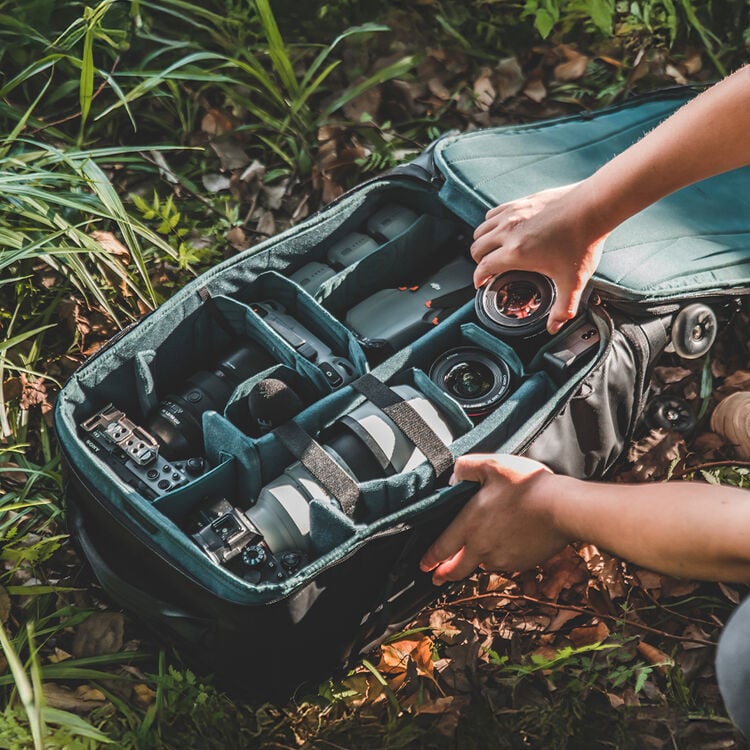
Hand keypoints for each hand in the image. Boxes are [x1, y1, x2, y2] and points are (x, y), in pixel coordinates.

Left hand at [419, 454, 570, 584]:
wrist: (563, 509)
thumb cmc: (527, 485)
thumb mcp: (491, 465)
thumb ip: (465, 468)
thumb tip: (452, 477)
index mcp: (469, 526)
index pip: (442, 548)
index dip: (430, 558)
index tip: (423, 566)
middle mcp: (482, 548)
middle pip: (457, 569)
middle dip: (444, 574)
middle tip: (436, 578)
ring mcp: (502, 559)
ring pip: (482, 565)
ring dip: (474, 563)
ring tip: (473, 556)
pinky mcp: (521, 563)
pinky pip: (503, 563)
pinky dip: (498, 558)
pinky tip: (503, 545)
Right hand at [470, 182, 607, 333]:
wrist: (592, 208)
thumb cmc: (582, 240)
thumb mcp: (572, 281)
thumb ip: (563, 308)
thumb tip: (554, 326)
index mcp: (516, 253)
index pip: (483, 267)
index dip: (478, 278)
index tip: (481, 283)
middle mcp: (508, 232)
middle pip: (477, 248)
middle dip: (479, 261)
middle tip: (488, 268)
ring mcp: (512, 215)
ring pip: (481, 230)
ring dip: (482, 242)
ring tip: (491, 250)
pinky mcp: (518, 202)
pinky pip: (492, 214)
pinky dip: (491, 224)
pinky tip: (502, 230)